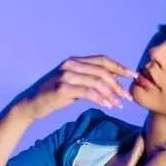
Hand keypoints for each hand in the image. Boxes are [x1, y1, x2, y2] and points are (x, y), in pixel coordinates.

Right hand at [14, 55, 137, 120]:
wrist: (32, 104)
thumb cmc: (54, 96)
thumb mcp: (73, 85)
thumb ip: (89, 80)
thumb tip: (111, 82)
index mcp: (75, 61)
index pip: (102, 60)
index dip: (119, 67)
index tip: (133, 76)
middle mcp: (71, 65)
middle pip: (102, 71)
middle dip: (118, 84)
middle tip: (127, 97)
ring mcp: (66, 75)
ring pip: (97, 82)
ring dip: (111, 94)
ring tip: (119, 105)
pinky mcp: (63, 88)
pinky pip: (88, 92)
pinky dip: (100, 99)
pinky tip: (107, 105)